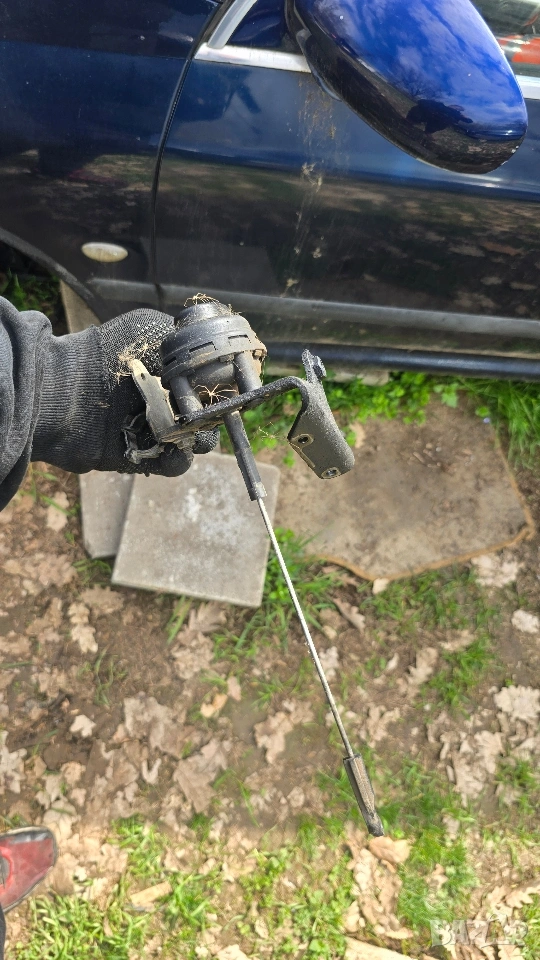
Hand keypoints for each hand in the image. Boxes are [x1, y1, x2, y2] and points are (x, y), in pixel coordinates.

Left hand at [32, 308, 217, 476]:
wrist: (63, 392)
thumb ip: (182, 338)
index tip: (223, 386)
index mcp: (167, 372)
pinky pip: (175, 464)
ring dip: (197, 436)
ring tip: (185, 429)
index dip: (218, 385)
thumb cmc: (102, 354)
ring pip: (196, 441)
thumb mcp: (147, 328)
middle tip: (203, 409)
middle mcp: (163, 401)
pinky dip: (178, 458)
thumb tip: (210, 352)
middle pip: (207, 414)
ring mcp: (153, 431)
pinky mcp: (142, 457)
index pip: (207, 384)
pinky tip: (171, 446)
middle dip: (211, 413)